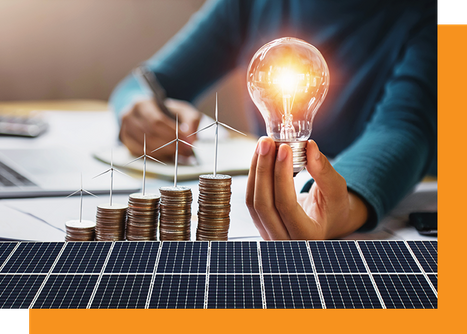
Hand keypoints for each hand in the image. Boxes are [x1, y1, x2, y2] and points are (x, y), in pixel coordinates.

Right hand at [119, 98, 200, 161]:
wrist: (153, 115)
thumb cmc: (169, 113)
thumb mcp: (183, 111)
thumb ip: (191, 121)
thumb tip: (191, 139)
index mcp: (143, 104)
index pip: (156, 121)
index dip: (173, 133)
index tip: (187, 141)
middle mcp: (129, 116)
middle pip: (150, 135)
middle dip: (170, 145)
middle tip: (185, 150)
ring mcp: (125, 130)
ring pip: (145, 146)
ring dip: (164, 152)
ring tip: (178, 153)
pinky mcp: (127, 143)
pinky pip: (141, 154)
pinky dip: (156, 156)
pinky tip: (166, 155)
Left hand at [246, 137, 368, 239]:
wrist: (327, 220)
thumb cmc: (334, 207)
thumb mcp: (337, 190)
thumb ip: (324, 170)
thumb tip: (310, 147)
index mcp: (307, 236)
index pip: (286, 205)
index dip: (281, 175)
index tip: (284, 149)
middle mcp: (284, 240)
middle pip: (263, 204)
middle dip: (263, 169)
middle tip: (267, 143)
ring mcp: (269, 234)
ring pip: (252, 201)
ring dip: (255, 170)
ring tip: (264, 145)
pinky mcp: (260, 223)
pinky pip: (251, 199)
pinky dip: (254, 175)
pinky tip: (260, 157)